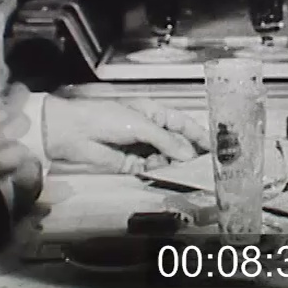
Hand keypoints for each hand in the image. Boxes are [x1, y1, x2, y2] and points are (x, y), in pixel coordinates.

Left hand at [42, 95, 209, 174]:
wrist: (73, 132)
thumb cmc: (105, 117)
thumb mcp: (141, 124)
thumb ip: (166, 140)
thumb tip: (188, 154)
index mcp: (154, 113)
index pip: (182, 124)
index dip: (199, 134)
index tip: (214, 146)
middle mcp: (150, 130)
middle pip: (176, 143)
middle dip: (188, 153)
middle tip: (203, 165)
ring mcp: (140, 147)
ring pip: (165, 158)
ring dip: (174, 164)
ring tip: (183, 171)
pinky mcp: (130, 164)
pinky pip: (150, 169)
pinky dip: (158, 172)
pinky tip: (164, 174)